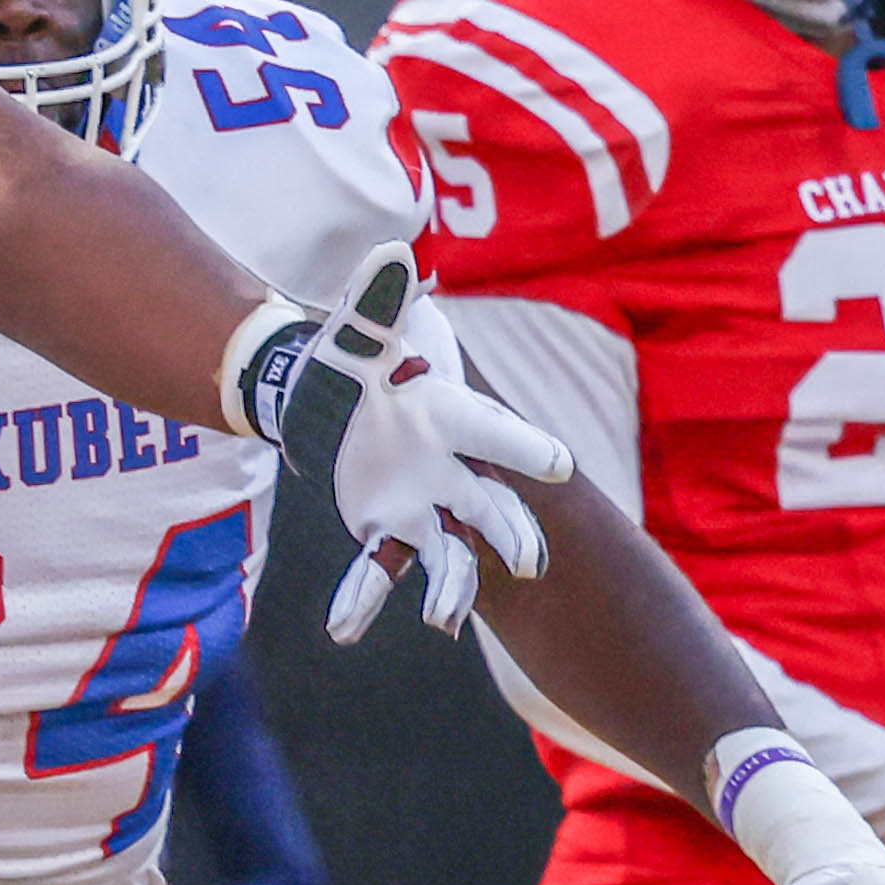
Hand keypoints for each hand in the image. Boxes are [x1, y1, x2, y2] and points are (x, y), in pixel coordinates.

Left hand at [262, 244, 572, 642]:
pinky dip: (361, 601)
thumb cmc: (358, 359)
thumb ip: (379, 299)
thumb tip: (393, 252)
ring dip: (450, 587)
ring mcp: (421, 507)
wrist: (324, 398)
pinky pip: (377, 573)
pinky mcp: (385, 532)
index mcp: (453, 418)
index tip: (560, 466)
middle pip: (492, 507)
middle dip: (509, 532)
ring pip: (449, 554)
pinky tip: (343, 631)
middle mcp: (449, 470)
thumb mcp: (360, 330)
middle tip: (527, 561)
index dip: (526, 449)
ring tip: (443, 619)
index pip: (497, 433)